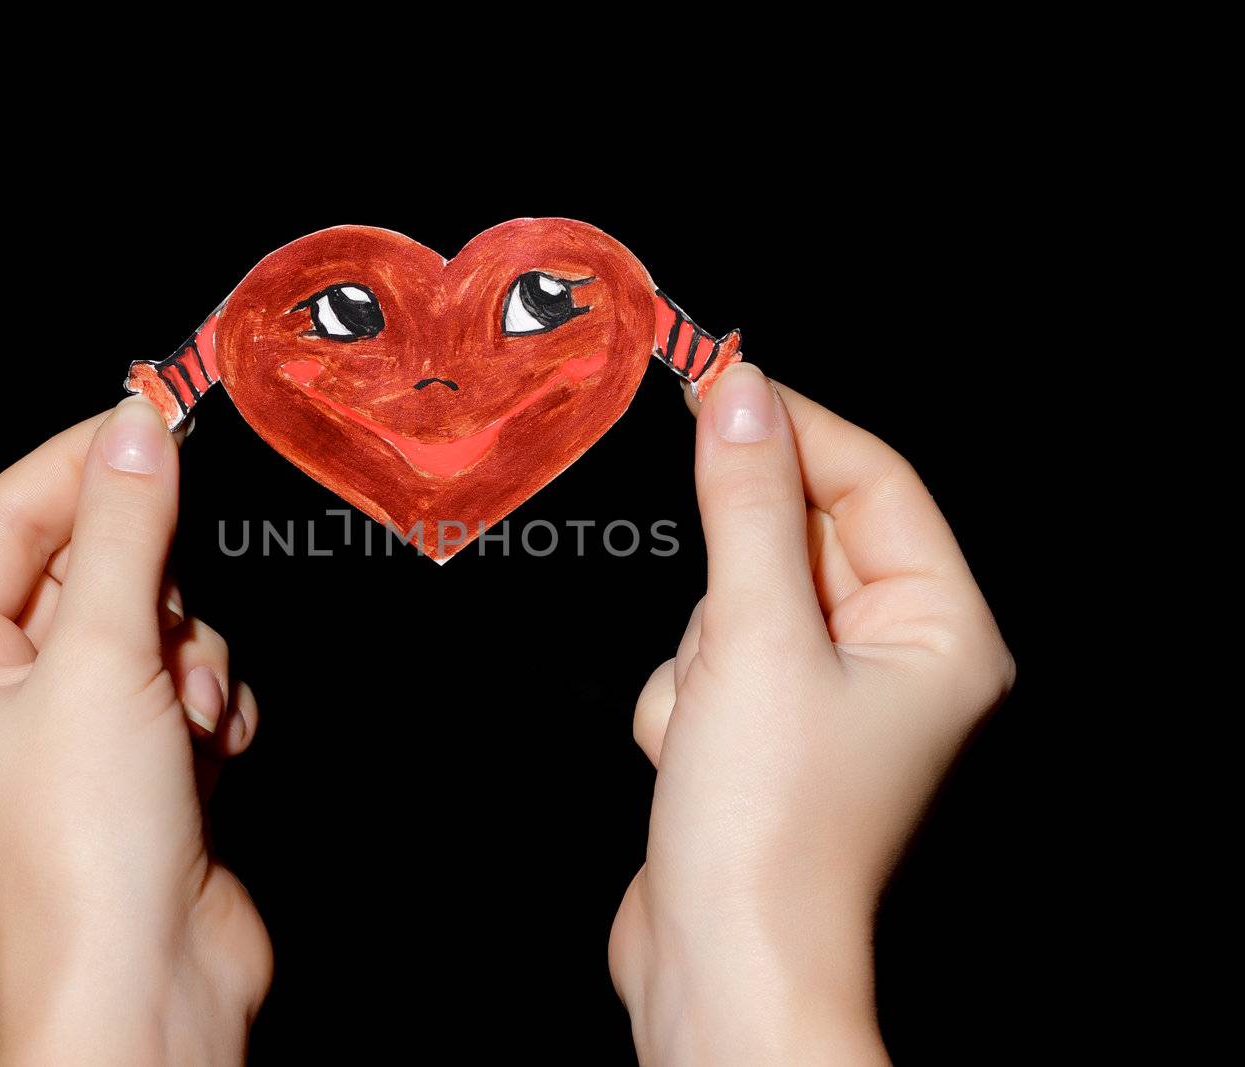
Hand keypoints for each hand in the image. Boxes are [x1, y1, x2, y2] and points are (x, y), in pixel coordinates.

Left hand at [0, 397, 269, 1064]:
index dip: (85, 459)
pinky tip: (207, 755)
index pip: (9, 513)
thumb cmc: (82, 847)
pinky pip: (188, 677)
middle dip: (150, 598)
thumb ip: (125, 529)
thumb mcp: (103, 656)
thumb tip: (136, 424)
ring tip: (185, 723)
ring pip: (155, 621)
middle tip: (162, 638)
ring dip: (190, 660)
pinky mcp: (136, 758)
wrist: (148, 982)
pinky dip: (212, 704)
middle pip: (93, 565)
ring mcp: (69, 726)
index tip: (156, 407)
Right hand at [609, 365, 1013, 1064]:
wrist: (720, 970)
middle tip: (727, 635)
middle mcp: (896, 664)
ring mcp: (825, 705)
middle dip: (737, 588)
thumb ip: (747, 503)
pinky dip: (682, 702)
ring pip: (734, 603)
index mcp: (940, 633)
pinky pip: (705, 664)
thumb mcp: (755, 638)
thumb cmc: (771, 828)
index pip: (872, 481)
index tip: (712, 375)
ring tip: (717, 732)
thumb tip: (739, 391)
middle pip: (795, 541)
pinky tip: (693, 765)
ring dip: (703, 655)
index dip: (792, 426)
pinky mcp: (763, 739)